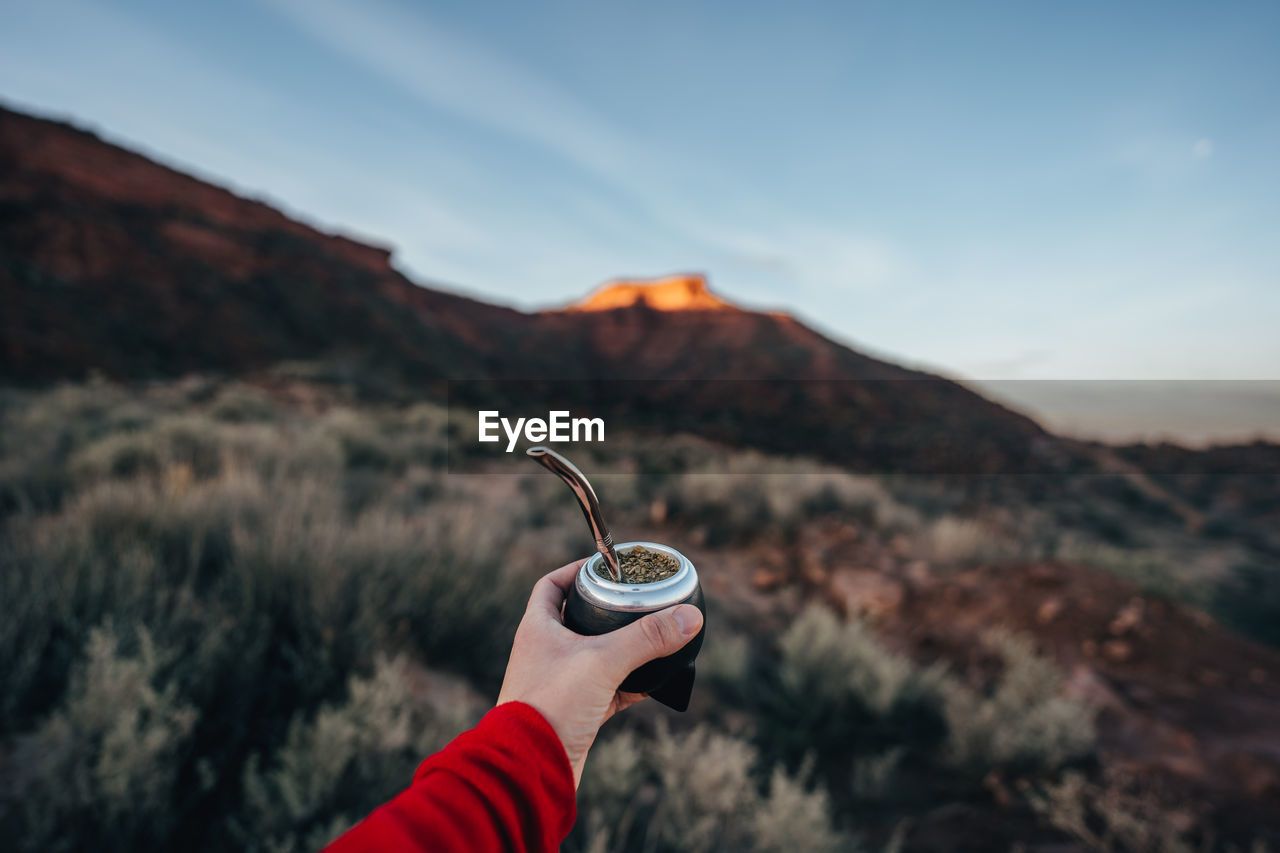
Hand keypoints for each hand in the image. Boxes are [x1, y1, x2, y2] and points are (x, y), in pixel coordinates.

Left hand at [496, 558, 703, 785]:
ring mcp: (559, 683)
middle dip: (607, 610)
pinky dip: (629, 684)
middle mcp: (545, 652)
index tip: (606, 567)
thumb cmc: (551, 706)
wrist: (530, 769)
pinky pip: (607, 689)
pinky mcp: (574, 712)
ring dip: (621, 648)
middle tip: (638, 601)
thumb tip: (690, 615)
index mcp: (538, 628)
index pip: (552, 585)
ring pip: (594, 655)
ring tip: (652, 637)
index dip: (576, 571)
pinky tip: (654, 682)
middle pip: (577, 618)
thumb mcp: (603, 662)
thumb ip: (647, 638)